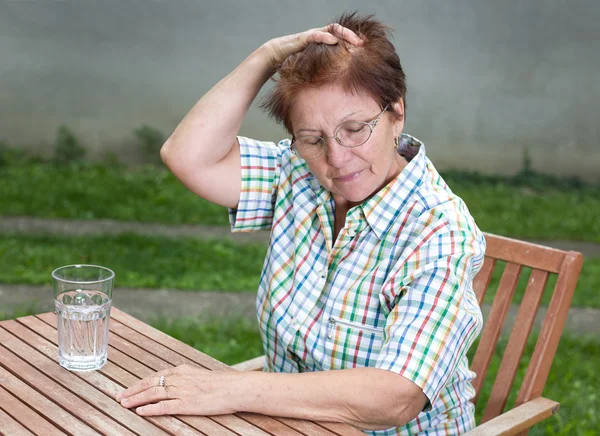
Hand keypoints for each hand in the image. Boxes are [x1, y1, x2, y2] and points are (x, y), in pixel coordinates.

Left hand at [116, 364, 241, 415]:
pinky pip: (164, 406)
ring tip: (124, 405)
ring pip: (152, 394)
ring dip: (136, 399)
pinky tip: (141, 411)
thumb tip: (176, 383)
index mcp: (181, 371)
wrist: (235, 387)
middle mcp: (178, 378)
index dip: (139, 383)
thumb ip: (186, 378)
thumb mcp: (200, 376)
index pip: (155, 376)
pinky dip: (150, 408)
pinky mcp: (186, 404)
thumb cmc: (221, 383)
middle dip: (132, 391)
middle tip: (119, 397)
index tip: (129, 389)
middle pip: (149, 384)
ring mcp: (181, 391)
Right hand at [263, 23, 363, 68]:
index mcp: (322, 41)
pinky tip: (334, 41)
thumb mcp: (311, 66)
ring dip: (345, 34)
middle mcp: (318, 35)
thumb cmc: (292, 63)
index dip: (352, 38)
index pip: (340, 35)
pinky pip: (316, 35)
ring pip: (331, 29)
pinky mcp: (303, 38)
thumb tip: (335, 85)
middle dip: (352, 35)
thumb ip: (322, 69)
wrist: (275, 56)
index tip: (364, 46)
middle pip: (339, 29)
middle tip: (364, 43)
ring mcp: (311, 35)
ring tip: (355, 41)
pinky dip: (325, 37)